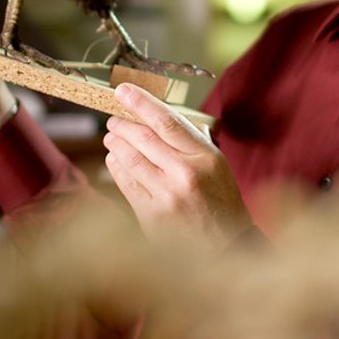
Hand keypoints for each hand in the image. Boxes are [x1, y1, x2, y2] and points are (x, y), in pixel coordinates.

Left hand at [104, 83, 251, 253]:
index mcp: (206, 157)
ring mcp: (166, 196)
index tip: (123, 90)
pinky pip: (126, 184)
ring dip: (116, 144)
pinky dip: (117, 167)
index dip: (142, 103)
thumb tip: (154, 118)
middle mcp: (185, 174)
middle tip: (113, 119)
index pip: (167, 121)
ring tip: (111, 138)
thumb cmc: (222, 201)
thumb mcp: (217, 165)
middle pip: (144, 138)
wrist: (226, 247)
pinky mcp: (151, 216)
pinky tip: (115, 160)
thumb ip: (189, 142)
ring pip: (130, 159)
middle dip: (123, 124)